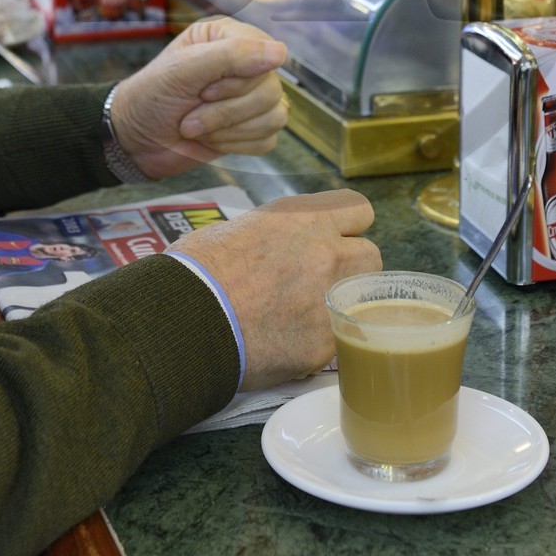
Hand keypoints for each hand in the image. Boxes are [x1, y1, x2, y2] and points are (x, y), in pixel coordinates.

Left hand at [112, 16, 288, 178]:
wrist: (135, 140)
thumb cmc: (151, 96)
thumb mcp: (183, 70)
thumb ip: (230, 55)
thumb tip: (280, 53)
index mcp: (230, 36)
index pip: (266, 55)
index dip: (238, 80)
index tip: (202, 90)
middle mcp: (245, 63)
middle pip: (271, 90)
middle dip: (226, 111)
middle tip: (191, 114)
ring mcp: (251, 97)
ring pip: (274, 116)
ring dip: (228, 130)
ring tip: (195, 128)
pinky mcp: (252, 128)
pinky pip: (268, 139)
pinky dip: (237, 145)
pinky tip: (212, 140)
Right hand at [174, 189, 380, 388]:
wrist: (184, 321)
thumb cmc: (198, 270)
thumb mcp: (239, 228)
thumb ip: (278, 232)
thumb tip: (281, 243)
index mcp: (306, 218)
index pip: (359, 209)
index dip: (345, 225)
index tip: (332, 238)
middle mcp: (327, 254)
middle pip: (370, 254)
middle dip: (350, 266)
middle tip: (320, 280)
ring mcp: (329, 301)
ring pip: (362, 299)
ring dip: (345, 301)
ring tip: (308, 312)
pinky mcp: (323, 346)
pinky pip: (337, 339)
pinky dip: (320, 341)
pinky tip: (289, 342)